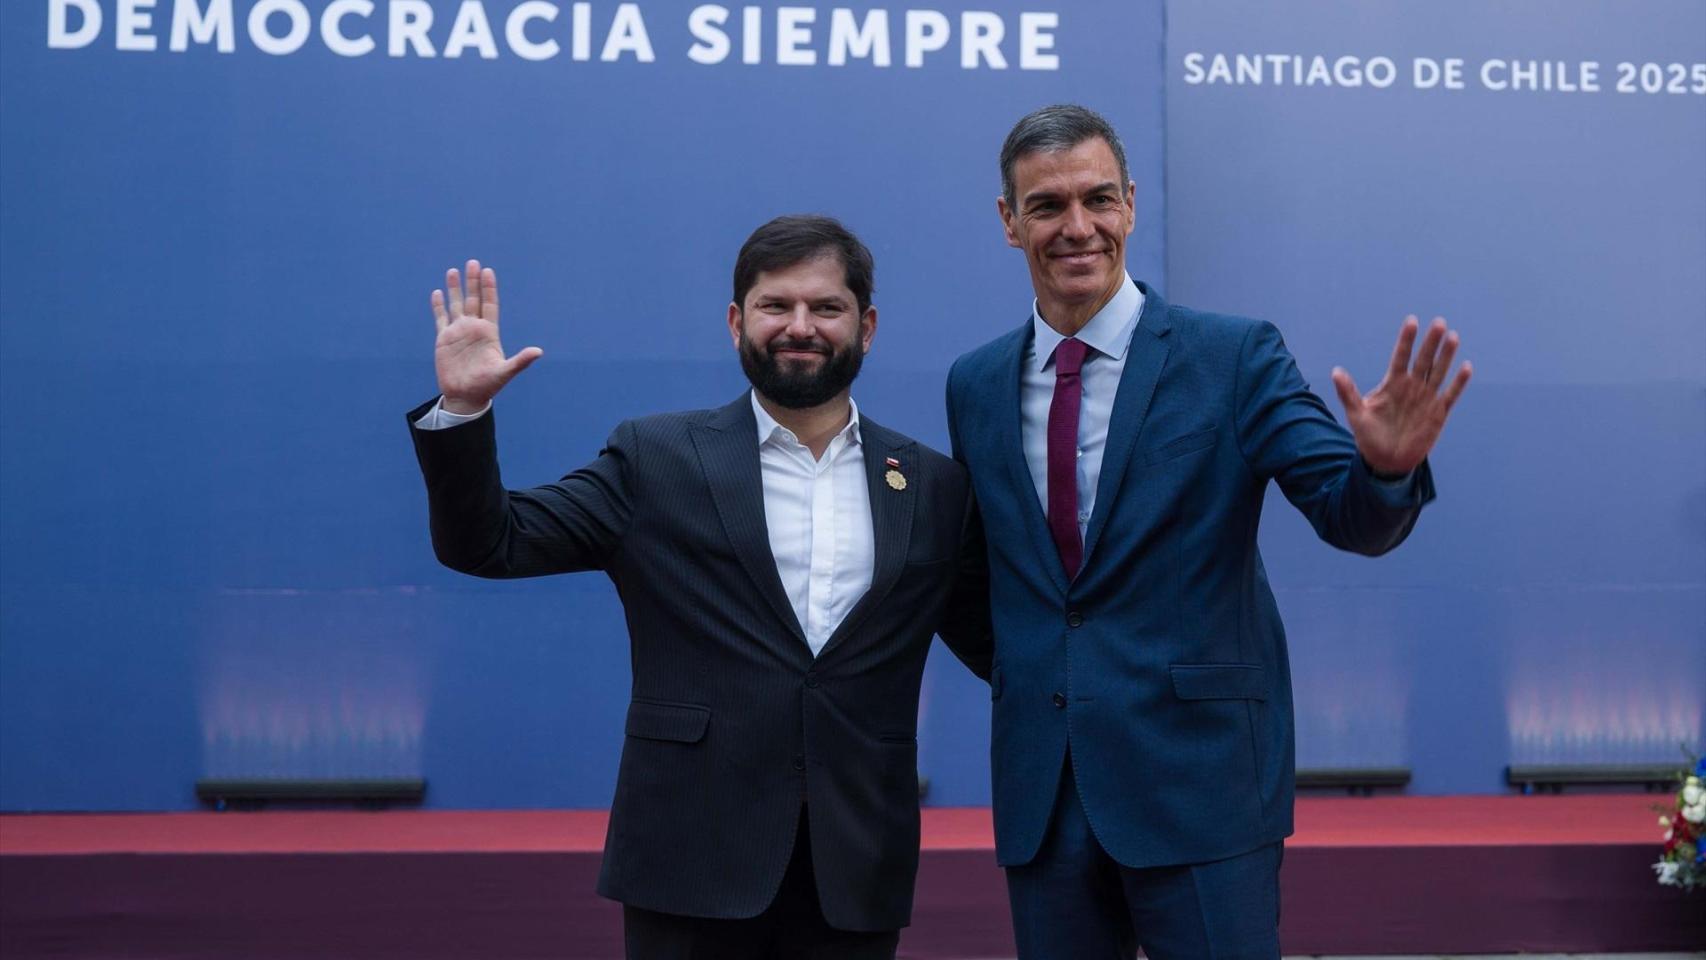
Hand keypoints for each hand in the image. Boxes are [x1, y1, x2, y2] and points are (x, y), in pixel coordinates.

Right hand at [431, 259, 541, 413]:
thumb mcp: (504, 372)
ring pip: (456, 305)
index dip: (489, 288)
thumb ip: (520, 361)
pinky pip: (441, 318)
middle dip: (473, 282)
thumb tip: (539, 352)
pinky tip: (438, 292)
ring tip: (454, 270)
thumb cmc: (487, 385)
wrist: (466, 396)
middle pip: (473, 299)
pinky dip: (438, 306)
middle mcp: (474, 328)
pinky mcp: (444, 339)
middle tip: (473, 262)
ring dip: (455, 288)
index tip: (488, 271)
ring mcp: (459, 332)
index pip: (490, 305)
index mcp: (489, 332)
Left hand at [1331, 315, 1471, 475]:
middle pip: (1423, 360)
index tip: (1412, 321)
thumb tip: (1335, 371)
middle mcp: (1411, 387)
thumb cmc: (1369, 436)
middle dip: (1430, 342)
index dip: (1406, 340)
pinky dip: (1458, 382)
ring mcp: (1426, 398)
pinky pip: (1450, 394)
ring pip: (1438, 372)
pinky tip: (1466, 367)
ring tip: (1453, 337)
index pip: (1400, 357)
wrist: (1386, 461)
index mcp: (1392, 383)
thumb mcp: (1356, 414)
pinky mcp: (1438, 412)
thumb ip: (1348, 393)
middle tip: (1439, 322)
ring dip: (1446, 356)